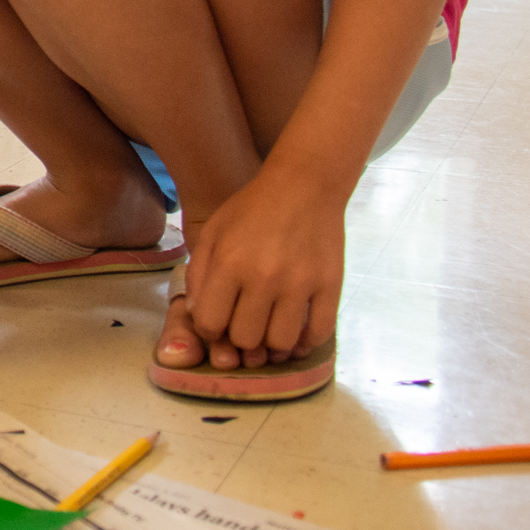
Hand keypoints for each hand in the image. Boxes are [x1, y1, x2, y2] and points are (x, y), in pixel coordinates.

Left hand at [181, 165, 346, 368]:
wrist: (304, 185)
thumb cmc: (251, 209)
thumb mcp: (212, 232)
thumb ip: (199, 275)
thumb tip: (200, 318)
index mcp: (229, 263)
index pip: (210, 323)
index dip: (210, 329)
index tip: (218, 321)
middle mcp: (264, 277)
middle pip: (245, 339)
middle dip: (239, 337)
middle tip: (245, 322)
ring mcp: (300, 283)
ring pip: (281, 343)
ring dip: (272, 342)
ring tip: (270, 327)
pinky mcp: (330, 286)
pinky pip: (318, 334)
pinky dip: (305, 341)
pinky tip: (297, 330)